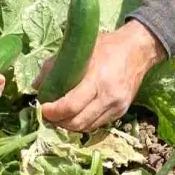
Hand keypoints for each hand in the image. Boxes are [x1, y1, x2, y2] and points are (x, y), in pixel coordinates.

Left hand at [39, 21, 166, 133]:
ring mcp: (117, 106)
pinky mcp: (121, 112)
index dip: (53, 112)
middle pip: (78, 122)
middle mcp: (109, 96)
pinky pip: (97, 124)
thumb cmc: (106, 46)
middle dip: (59, 122)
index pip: (71, 106)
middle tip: (48, 116)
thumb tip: (37, 86)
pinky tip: (75, 115)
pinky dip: (84, 123)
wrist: (137, 50)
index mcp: (97, 79)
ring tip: (59, 117)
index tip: (43, 108)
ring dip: (70, 126)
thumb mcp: (80, 50)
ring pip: (87, 127)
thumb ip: (55, 66)